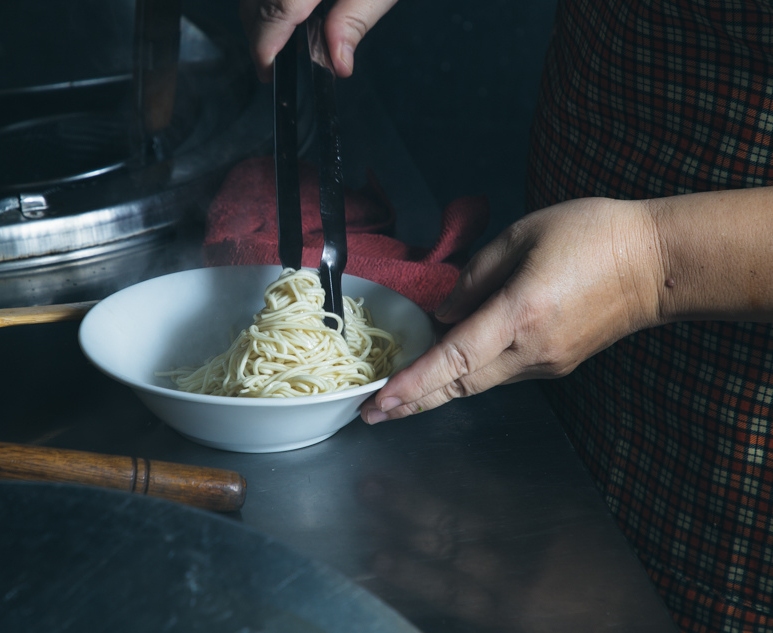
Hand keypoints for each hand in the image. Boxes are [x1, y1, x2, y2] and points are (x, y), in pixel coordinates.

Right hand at [239, 0, 397, 80]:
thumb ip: (354, 23)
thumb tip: (338, 63)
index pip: (275, 13)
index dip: (265, 47)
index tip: (266, 72)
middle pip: (255, 5)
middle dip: (262, 36)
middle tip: (275, 63)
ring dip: (265, 17)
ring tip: (290, 35)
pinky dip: (270, 1)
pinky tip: (295, 9)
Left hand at [361, 197, 663, 422]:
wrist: (659, 263)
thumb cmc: (592, 234)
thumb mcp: (523, 235)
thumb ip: (476, 277)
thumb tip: (445, 314)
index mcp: (520, 313)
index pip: (455, 359)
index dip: (415, 383)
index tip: (381, 402)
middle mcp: (532, 350)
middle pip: (461, 386)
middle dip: (413, 403)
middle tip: (371, 415)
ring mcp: (547, 363)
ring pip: (480, 383)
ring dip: (438, 389)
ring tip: (398, 392)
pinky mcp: (557, 364)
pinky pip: (502, 372)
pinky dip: (469, 372)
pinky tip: (449, 366)